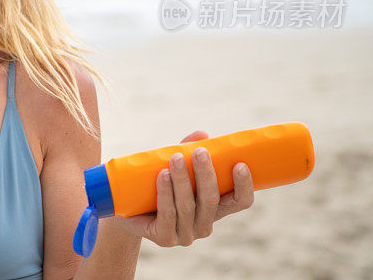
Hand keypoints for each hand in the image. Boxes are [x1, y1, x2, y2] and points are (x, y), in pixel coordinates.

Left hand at [113, 130, 254, 246]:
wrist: (128, 208)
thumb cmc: (157, 183)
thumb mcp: (175, 165)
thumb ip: (188, 150)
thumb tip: (202, 134)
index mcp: (215, 209)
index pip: (240, 202)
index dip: (244, 186)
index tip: (240, 164)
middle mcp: (204, 225)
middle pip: (211, 201)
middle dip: (206, 175)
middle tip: (200, 152)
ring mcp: (185, 235)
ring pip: (188, 206)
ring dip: (183, 181)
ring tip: (175, 158)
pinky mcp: (165, 238)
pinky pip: (168, 214)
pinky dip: (166, 193)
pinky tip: (163, 176)